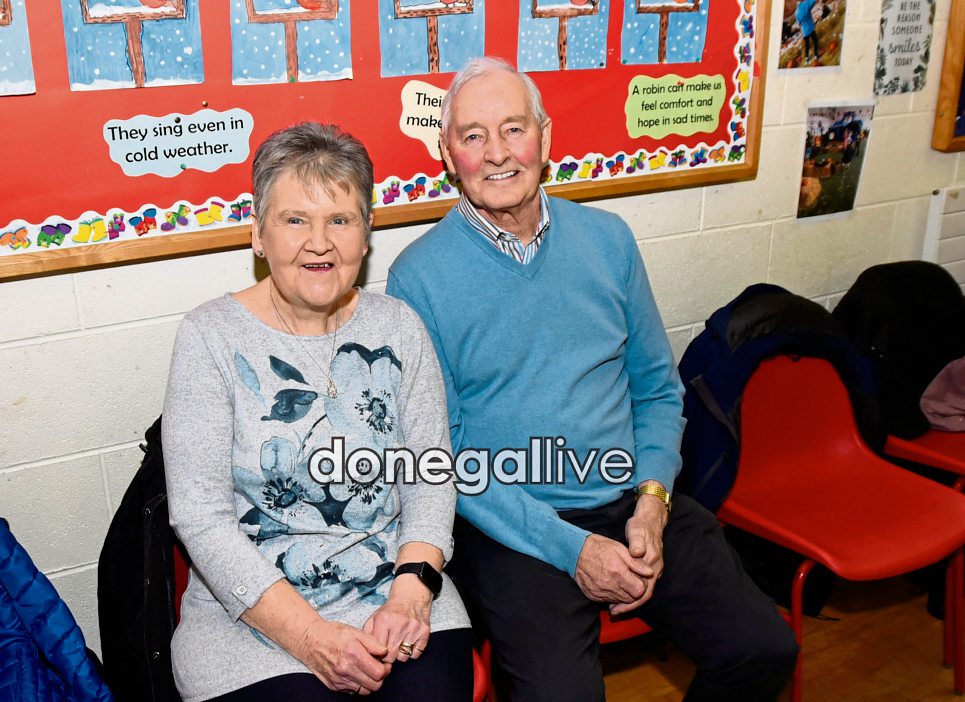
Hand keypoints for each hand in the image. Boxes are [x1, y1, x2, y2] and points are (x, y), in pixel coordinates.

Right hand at [295, 618, 390, 694]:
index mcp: (353, 654)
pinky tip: (356, 673)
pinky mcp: (333, 685)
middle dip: (380, 678)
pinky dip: (357, 684)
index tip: (384, 663)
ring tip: (367, 671)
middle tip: (378, 668)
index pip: (379, 673)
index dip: (385, 669)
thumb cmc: (332, 633)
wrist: (309, 640)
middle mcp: (346, 670)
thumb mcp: (354, 631)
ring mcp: (339, 680)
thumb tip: (384, 652)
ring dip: (369, 683)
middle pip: (374, 685)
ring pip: (364, 691)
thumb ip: (372, 642)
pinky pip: (352, 691)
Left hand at [363, 575, 432, 663]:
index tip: (379, 652)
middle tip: (389, 649)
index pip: (379, 650)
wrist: (411, 597)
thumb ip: (367, 635)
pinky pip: (416, 654)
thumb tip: (367, 653)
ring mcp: (414, 629)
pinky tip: (409, 642)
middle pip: (391, 656)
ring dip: (400, 654)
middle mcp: (399, 625)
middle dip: (388, 656)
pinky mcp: (425, 632)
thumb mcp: (374, 618)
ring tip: (399, 644)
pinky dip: (412, 652)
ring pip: (403, 657)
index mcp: (384, 620)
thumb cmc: (390, 611)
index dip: (378, 655)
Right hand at [574, 534, 653, 603]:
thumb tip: (650, 573)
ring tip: (619, 580)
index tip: (638, 578)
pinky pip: (608, 601)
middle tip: (629, 579)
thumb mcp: (620, 549)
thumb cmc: (599, 547)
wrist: (575, 551)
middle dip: (633, 591)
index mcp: (618, 572)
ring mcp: (599, 592)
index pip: (639, 591)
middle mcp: (608, 585)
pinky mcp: (593, 595)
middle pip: (630, 598)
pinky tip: (610, 583)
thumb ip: (636, 563)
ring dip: (623, 593)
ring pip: (620, 601)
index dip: (641, 585)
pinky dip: (612, 594)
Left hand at [610, 495, 667, 615]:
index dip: (631, 601)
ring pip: (642, 591)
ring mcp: (653, 569)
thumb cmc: (641, 526)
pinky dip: (630, 590)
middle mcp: (655, 569)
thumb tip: (637, 554)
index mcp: (652, 563)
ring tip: (614, 606)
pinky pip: (641, 584)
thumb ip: (637, 543)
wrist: (651, 519)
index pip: (644, 590)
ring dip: (629, 600)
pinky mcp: (648, 568)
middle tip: (613, 611)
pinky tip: (620, 592)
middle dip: (629, 605)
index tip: (617, 607)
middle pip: (643, 594)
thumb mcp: (637, 531)